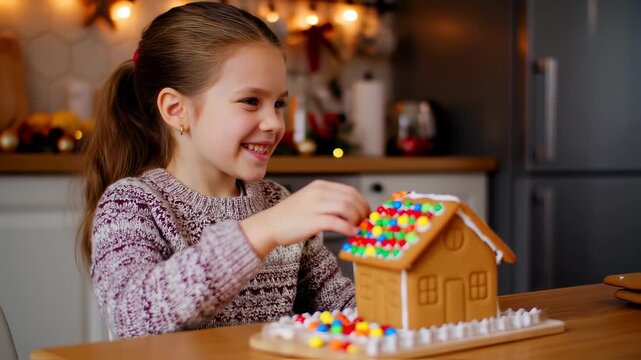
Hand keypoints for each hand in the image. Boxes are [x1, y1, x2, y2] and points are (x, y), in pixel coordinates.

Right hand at [240, 180, 369, 257]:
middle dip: (362, 211)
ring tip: (358, 229)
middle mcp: (318, 193)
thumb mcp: (311, 201)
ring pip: (346, 209)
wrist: (270, 225)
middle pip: (350, 199)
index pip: (350, 191)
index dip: (362, 202)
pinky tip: (351, 233)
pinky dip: (348, 228)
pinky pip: (336, 223)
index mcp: (319, 186)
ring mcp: (315, 206)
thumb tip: (353, 212)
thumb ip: (329, 203)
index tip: (367, 214)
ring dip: (356, 220)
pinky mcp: (312, 220)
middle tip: (365, 223)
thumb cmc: (291, 217)